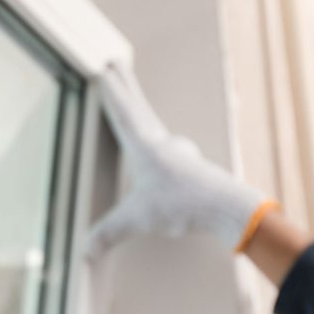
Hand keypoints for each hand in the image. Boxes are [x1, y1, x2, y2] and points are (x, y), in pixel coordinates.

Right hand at [86, 65, 275, 258]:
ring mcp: (179, 152)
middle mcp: (162, 142)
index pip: (122, 112)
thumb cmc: (184, 205)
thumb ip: (108, 233)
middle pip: (139, 106)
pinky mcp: (190, 166)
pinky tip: (158, 152)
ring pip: (153, 123)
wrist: (228, 208)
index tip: (103, 68)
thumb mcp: (137, 220)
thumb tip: (85, 250)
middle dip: (125, 85)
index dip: (110, 91)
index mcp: (144, 146)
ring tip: (133, 103)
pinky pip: (166, 146)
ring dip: (141, 110)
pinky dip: (155, 139)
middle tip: (117, 63)